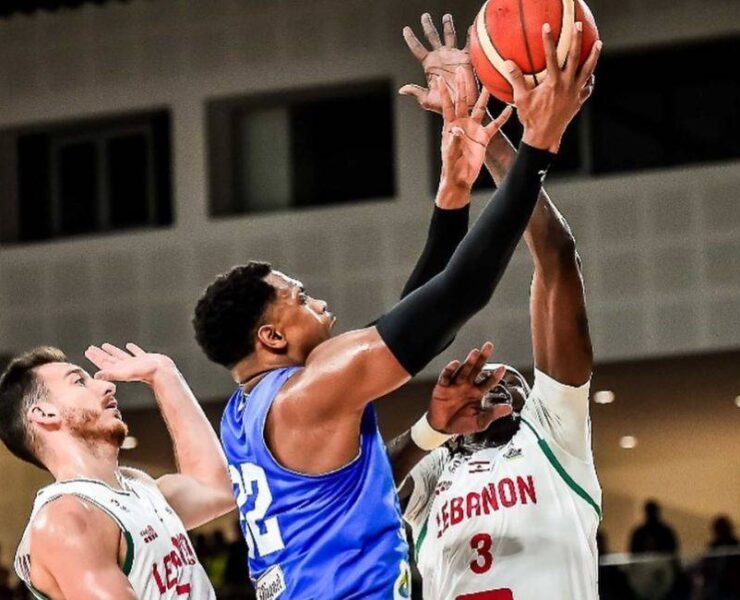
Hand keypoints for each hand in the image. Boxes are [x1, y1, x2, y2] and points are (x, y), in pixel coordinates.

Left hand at [85, 343, 175, 385]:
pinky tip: (129, 346)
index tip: (88, 351)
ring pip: (121, 355)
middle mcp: (126, 366)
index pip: (104, 362)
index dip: (95, 357)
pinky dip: (132, 349)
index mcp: (120, 369)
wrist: (164, 372)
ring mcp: (135, 363)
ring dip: (112, 351)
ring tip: (105, 345)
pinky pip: (136, 352)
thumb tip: (95, 376)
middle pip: (109, 359)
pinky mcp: (145, 359)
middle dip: (100, 354)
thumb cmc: (146, 373)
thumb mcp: (126, 373)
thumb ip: (111, 374)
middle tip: (91, 348)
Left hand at [400, 13, 477, 114]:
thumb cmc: (446, 105)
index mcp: (429, 65)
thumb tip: (402, 90)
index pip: (417, 49)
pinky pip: (468, 43)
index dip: (411, 38)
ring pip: (449, 36)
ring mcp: (453, 56)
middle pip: (432, 37)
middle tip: (425, 15)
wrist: (464, 106)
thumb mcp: (427, 100)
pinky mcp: (466, 58)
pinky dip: (469, 34)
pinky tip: (470, 26)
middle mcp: (440, 57)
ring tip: (446, 16)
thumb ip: (416, 92)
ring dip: (447, 25)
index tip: (406, 29)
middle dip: (428, 25)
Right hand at [427, 342, 512, 434]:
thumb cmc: (461, 424)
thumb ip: (493, 414)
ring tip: (475, 353)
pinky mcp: (442, 387)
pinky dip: (450, 370)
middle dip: (482, 357)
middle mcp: (467, 386)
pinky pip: (446, 376)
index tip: (502, 368)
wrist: (442, 428)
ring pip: (463, 370)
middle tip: (489, 346)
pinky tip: (455, 364)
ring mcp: (455, 385)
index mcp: (477, 393)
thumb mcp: (480, 422)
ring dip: (469, 361)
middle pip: (476, 369)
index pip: (488, 381)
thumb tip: (509, 408)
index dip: (495, 375)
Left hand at [438, 68, 511, 193]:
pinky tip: (509, 109)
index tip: (438, 78)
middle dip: (462, 85)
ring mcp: (473, 129)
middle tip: (462, 69)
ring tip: (488, 84)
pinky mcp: (483, 137)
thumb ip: (454, 141)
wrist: (461, 178)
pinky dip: (502, 118)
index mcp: (450, 125)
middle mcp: (462, 123)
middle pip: (463, 101)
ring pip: (480, 109)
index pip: (447, 105)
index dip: (443, 92)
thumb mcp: (451, 154)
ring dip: (484, 97)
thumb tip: (457, 129)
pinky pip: (494, 125)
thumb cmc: (451, 167)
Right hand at [511, 22, 601, 152]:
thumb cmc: (531, 118)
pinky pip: (588, 87)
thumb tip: (508, 63)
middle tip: (578, 26)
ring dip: (593, 56)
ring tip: (598, 44)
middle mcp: (568, 85)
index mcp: (553, 83)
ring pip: (588, 70)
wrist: (544, 137)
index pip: (551, 56)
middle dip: (577, 39)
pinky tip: (590, 74)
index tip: (547, 27)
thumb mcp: (521, 99)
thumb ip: (516, 80)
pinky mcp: (579, 101)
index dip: (548, 41)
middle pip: (575, 57)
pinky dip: (590, 79)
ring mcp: (576, 93)